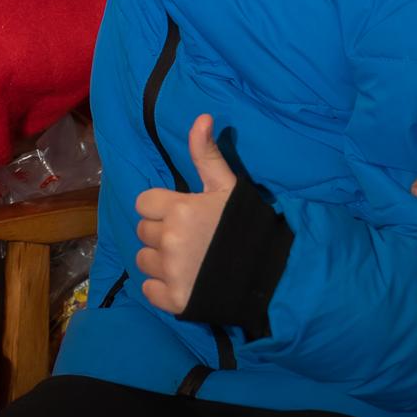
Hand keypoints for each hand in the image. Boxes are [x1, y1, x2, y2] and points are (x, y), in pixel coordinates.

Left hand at [135, 114, 235, 314]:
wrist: (273, 275)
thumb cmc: (249, 226)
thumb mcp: (229, 186)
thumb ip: (207, 154)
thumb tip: (202, 116)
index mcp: (179, 209)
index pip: (143, 203)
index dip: (161, 207)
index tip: (182, 214)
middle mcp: (169, 239)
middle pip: (143, 231)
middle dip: (161, 232)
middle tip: (190, 238)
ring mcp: (170, 272)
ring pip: (143, 260)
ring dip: (159, 260)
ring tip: (187, 260)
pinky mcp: (174, 300)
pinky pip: (148, 289)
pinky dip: (161, 287)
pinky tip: (184, 281)